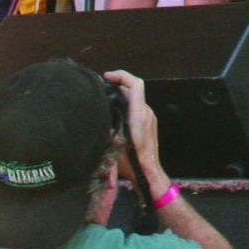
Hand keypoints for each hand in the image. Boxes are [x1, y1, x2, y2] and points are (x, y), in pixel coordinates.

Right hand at [102, 69, 165, 183]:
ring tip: (104, 102)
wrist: (148, 172)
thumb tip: (98, 113)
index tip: (107, 77)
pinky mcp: (150, 125)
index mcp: (139, 113)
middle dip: (117, 86)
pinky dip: (126, 106)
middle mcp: (147, 112)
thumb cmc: (131, 160)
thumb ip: (107, 125)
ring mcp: (150, 118)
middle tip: (100, 90)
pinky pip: (138, 109)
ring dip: (121, 97)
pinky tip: (114, 116)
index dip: (121, 75)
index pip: (136, 84)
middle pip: (134, 90)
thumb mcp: (113, 143)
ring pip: (135, 100)